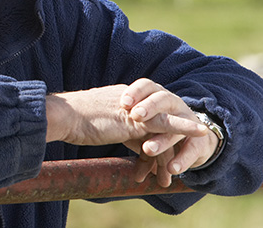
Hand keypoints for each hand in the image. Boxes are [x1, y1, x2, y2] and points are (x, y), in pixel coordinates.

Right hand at [46, 84, 206, 146]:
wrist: (62, 116)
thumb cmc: (68, 120)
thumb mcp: (89, 121)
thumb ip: (103, 124)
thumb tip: (99, 132)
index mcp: (119, 98)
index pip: (143, 116)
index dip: (150, 136)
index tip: (153, 153)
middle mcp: (130, 100)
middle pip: (156, 121)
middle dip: (166, 142)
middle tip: (170, 164)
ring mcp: (134, 108)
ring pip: (163, 124)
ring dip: (179, 138)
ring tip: (194, 147)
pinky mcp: (136, 119)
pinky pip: (166, 123)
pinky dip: (183, 127)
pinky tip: (199, 132)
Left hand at [119, 79, 220, 185]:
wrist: (192, 140)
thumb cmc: (153, 126)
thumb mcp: (136, 122)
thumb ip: (122, 120)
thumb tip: (92, 127)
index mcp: (156, 95)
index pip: (146, 87)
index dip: (135, 92)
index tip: (123, 102)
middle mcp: (173, 105)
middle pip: (162, 100)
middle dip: (149, 107)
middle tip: (136, 116)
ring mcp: (187, 122)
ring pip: (174, 128)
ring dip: (161, 140)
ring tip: (147, 150)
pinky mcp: (197, 142)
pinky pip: (191, 149)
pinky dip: (182, 159)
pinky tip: (172, 169)